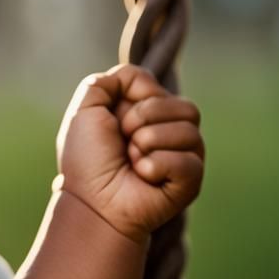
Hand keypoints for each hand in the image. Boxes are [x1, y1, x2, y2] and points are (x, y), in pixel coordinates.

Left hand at [56, 64, 203, 242]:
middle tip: (123, 141)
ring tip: (132, 160)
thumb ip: (104, 83)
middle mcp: (172, 129)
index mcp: (147, 111)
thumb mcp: (85, 112)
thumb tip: (138, 77)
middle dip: (141, 119)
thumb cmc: (87, 160)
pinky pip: (188, 160)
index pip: (151, 82)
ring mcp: (186, 153)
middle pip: (181, 104)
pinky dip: (157, 166)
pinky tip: (144, 176)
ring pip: (188, 129)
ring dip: (148, 143)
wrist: (92, 201)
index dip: (131, 97)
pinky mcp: (193, 178)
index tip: (113, 119)